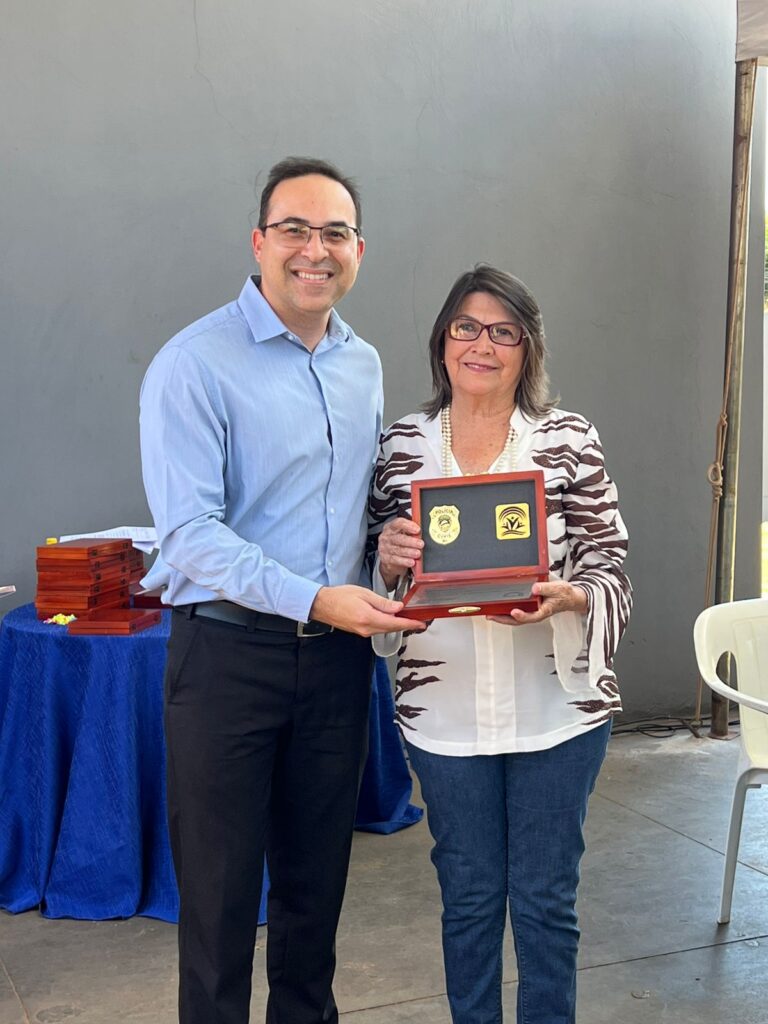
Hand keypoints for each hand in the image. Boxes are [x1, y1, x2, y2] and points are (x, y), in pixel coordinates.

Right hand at [310, 585, 424, 636]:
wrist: (322, 605)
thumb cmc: (340, 596)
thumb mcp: (364, 594)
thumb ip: (382, 602)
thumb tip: (398, 608)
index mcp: (369, 618)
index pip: (395, 623)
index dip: (410, 624)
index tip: (421, 624)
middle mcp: (367, 628)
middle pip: (392, 629)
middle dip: (406, 625)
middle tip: (418, 621)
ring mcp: (363, 632)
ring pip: (385, 629)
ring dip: (396, 625)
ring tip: (407, 619)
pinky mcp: (360, 632)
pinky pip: (377, 629)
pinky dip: (386, 625)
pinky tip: (390, 619)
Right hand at [378, 518, 423, 589]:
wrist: (389, 558)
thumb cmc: (399, 543)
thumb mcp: (404, 535)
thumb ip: (412, 532)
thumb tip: (426, 531)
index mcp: (391, 527)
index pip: (398, 523)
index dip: (408, 525)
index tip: (418, 529)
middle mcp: (386, 537)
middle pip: (398, 538)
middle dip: (411, 541)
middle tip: (421, 544)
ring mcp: (384, 548)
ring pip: (397, 550)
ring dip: (409, 552)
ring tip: (418, 553)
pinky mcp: (385, 559)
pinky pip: (395, 560)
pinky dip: (404, 561)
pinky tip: (411, 562)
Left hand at [487, 581, 587, 625]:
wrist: (570, 598)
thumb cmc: (564, 595)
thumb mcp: (557, 588)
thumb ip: (545, 588)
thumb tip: (534, 588)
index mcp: (544, 611)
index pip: (532, 616)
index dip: (522, 615)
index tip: (514, 612)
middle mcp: (536, 614)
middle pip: (519, 621)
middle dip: (504, 620)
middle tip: (491, 616)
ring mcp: (532, 612)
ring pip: (516, 619)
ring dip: (503, 618)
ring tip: (490, 614)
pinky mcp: (530, 609)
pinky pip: (517, 613)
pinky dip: (506, 613)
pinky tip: (498, 609)